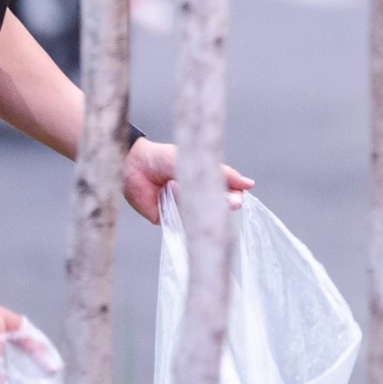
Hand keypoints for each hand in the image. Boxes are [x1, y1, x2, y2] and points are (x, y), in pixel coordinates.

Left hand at [122, 138, 253, 223]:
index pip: (226, 193)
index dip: (233, 196)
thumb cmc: (162, 158)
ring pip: (200, 217)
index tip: (239, 196)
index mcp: (203, 182)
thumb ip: (222, 173)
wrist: (132, 165)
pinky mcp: (167, 220)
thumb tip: (250, 184)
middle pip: (216, 208)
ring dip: (204, 211)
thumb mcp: (195, 160)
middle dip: (224, 206)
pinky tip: (189, 211)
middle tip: (232, 204)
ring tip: (206, 201)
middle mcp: (194, 197)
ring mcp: (182, 209)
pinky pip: (181, 224)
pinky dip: (186, 218)